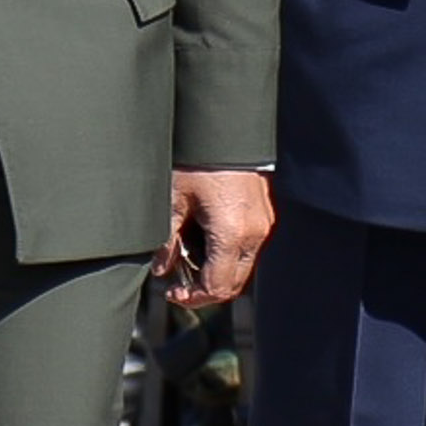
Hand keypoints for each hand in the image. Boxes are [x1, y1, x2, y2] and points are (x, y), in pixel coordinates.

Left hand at [163, 168, 273, 307]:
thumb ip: (166, 240)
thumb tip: (161, 267)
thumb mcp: (172, 200)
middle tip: (178, 282)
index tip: (172, 293)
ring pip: (241, 266)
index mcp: (232, 234)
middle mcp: (254, 233)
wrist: (225, 127)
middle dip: (204, 289)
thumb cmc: (198, 159)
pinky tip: (203, 236)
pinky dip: (226, 253)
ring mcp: (263, 223)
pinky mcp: (264, 213)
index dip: (193, 298)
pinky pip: (247, 247)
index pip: (217, 287)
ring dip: (215, 270)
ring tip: (187, 253)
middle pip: (233, 284)